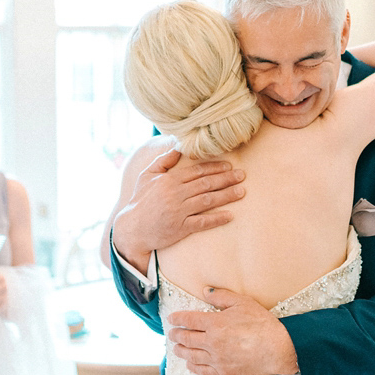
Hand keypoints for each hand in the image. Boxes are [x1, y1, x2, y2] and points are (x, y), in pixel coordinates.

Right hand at [112, 149, 245, 271]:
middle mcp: (175, 194)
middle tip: (242, 175)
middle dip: (226, 179)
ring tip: (241, 192)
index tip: (230, 166)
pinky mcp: (180, 228)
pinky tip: (230, 215)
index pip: (197, 171)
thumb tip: (178, 146)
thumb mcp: (146, 176)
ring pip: (207, 201)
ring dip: (226, 196)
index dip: (215, 168)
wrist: (131, 228)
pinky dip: (217, 219)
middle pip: (206, 184)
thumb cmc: (140, 200)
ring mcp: (178, 212)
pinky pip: (202, 223)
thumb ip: (163, 161)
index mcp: (169, 180)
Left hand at [167, 287, 297, 374]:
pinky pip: (202, 371)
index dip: (178, 319)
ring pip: (191, 356)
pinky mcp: (223, 373)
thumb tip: (205, 291)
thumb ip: (222, 296)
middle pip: (187, 338)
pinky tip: (190, 364)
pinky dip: (193, 367)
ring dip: (181, 351)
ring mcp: (217, 359)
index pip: (189, 320)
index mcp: (215, 323)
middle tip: (171, 334)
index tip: (172, 319)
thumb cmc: (262, 324)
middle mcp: (212, 342)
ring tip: (176, 348)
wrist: (277, 349)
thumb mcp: (243, 302)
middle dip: (176, 335)